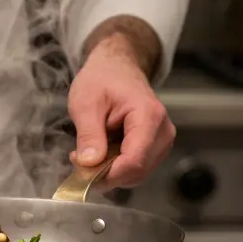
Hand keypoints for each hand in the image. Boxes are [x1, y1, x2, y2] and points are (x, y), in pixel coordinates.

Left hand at [66, 33, 174, 188]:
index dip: (108, 174)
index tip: (82, 170)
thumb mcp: (86, 103)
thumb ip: (89, 134)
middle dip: (106, 174)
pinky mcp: (156, 147)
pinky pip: (137, 168)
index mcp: (149, 116)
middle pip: (137, 171)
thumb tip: (89, 164)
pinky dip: (117, 167)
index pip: (134, 160)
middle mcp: (163, 132)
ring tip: (90, 151)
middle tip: (79, 160)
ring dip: (110, 171)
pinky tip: (102, 152)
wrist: (116, 67)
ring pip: (137, 174)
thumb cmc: (101, 80)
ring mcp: (162, 140)